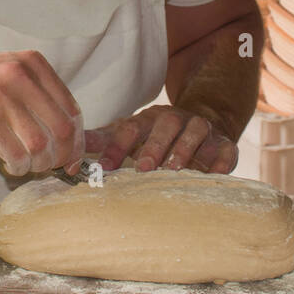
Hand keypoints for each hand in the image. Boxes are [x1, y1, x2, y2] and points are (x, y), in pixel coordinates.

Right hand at [0, 50, 83, 176]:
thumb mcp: (8, 72)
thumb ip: (38, 95)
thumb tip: (69, 137)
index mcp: (32, 64)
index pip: (72, 109)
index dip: (78, 140)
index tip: (72, 157)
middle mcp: (19, 76)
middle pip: (62, 129)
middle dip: (62, 156)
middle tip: (52, 167)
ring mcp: (1, 96)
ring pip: (41, 145)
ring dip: (39, 165)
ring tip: (29, 166)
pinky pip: (17, 155)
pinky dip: (20, 168)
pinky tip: (12, 166)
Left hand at [84, 105, 238, 173]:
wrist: (203, 126)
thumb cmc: (157, 137)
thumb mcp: (130, 136)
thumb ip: (103, 142)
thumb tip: (67, 152)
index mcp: (149, 119)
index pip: (131, 127)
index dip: (118, 145)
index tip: (105, 166)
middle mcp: (176, 120)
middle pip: (165, 125)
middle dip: (154, 145)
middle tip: (143, 167)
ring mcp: (202, 130)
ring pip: (196, 132)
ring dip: (185, 149)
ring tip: (174, 169)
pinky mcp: (224, 144)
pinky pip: (226, 149)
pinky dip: (221, 161)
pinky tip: (214, 174)